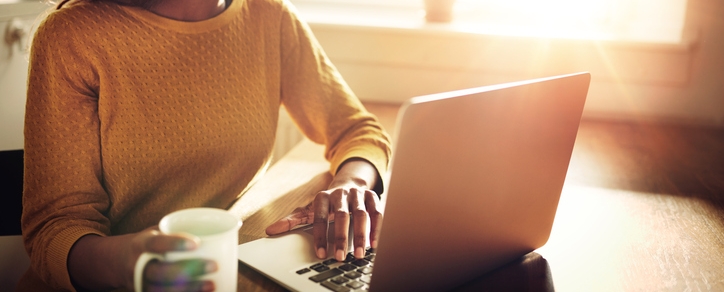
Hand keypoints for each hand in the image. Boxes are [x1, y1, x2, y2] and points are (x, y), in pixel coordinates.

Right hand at [68, 227, 216, 291]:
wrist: (120, 262)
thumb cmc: (150, 244)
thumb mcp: (158, 232)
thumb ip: (181, 231)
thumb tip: (227, 227)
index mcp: (141, 245)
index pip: (156, 244)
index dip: (175, 243)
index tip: (197, 242)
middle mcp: (138, 266)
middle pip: (162, 272)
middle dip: (189, 270)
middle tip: (214, 265)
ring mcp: (140, 284)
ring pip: (164, 290)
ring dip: (190, 289)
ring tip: (212, 285)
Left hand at [266, 158, 382, 260]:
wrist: (349, 184)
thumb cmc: (328, 203)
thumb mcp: (310, 210)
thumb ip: (292, 221)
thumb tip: (270, 230)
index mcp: (323, 196)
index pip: (319, 217)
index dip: (320, 236)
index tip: (321, 254)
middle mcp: (340, 193)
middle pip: (341, 215)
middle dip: (341, 238)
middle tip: (340, 257)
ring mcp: (358, 194)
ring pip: (361, 214)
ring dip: (360, 235)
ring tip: (358, 254)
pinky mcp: (372, 196)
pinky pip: (377, 212)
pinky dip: (376, 228)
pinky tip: (373, 244)